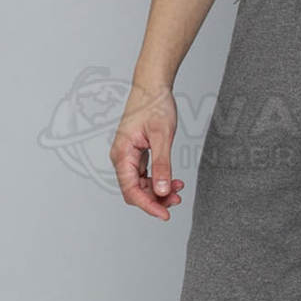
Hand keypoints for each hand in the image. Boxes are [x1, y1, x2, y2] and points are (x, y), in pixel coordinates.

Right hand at [109, 81, 184, 220]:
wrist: (152, 86)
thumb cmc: (154, 105)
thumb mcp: (162, 136)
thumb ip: (162, 165)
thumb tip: (161, 190)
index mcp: (122, 154)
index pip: (131, 190)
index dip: (148, 205)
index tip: (165, 214)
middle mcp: (122, 158)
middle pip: (135, 191)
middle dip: (155, 200)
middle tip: (177, 200)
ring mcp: (128, 158)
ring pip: (141, 186)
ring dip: (159, 192)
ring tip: (178, 190)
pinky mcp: (137, 156)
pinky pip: (146, 176)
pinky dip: (160, 181)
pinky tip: (174, 181)